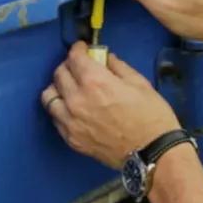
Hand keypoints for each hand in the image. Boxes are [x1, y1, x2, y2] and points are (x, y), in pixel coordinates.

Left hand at [41, 41, 181, 168]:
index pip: (74, 58)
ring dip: (58, 87)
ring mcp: (70, 121)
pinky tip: (73, 109)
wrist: (153, 153)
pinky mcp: (71, 139)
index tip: (82, 49)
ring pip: (49, 96)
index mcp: (95, 82)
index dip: (78, 49)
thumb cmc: (152, 116)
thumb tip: (105, 58)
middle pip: (59, 74)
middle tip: (79, 67)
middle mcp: (76, 100)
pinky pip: (55, 118)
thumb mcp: (140, 83)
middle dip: (69, 66)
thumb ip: (118, 67)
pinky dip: (61, 108)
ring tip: (70, 88)